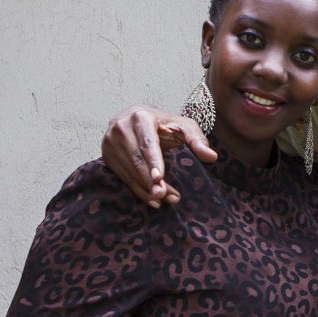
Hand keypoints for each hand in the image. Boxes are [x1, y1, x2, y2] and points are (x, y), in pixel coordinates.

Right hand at [101, 105, 216, 207]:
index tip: (160, 178)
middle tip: (164, 195)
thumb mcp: (184, 126)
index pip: (147, 142)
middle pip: (137, 159)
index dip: (153, 161)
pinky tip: (151, 200)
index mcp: (140, 116)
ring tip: (162, 199)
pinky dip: (137, 189)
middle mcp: (121, 126)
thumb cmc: (165, 124)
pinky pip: (122, 175)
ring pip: (129, 169)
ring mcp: (110, 141)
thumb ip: (197, 140)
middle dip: (150, 180)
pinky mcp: (106, 154)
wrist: (138, 120)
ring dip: (145, 188)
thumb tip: (212, 157)